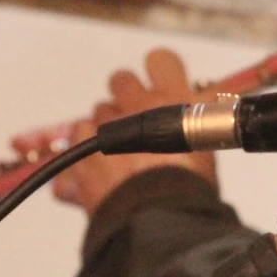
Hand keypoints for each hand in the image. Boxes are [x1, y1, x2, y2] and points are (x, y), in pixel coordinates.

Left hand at [53, 48, 217, 215]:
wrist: (159, 217)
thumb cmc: (191, 185)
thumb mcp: (206, 149)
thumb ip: (193, 128)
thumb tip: (200, 118)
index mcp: (170, 99)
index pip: (161, 59)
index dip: (160, 71)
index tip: (162, 85)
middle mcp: (133, 106)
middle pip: (120, 80)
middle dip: (123, 97)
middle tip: (136, 122)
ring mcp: (101, 131)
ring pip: (90, 117)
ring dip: (98, 134)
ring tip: (115, 163)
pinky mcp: (78, 160)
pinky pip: (70, 156)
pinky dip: (77, 169)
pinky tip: (92, 185)